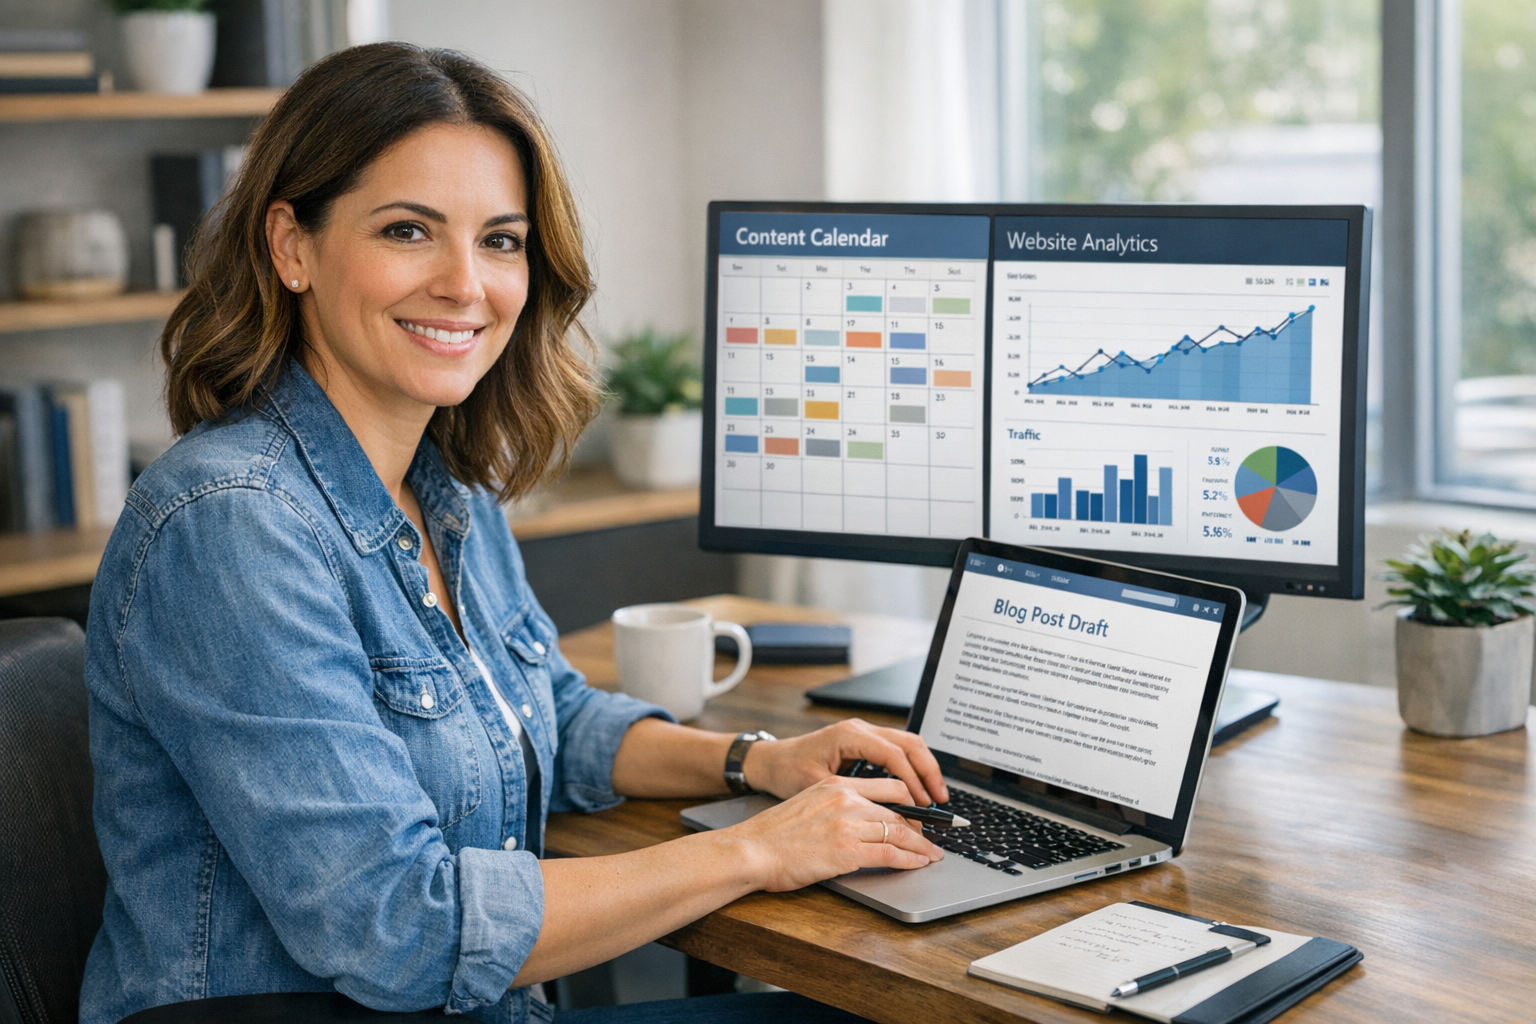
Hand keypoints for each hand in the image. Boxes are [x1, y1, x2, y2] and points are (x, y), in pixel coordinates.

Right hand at [725, 775, 943, 890]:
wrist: (751, 850)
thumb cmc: (772, 835)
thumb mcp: (806, 805)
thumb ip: (834, 807)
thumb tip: (859, 821)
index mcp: (835, 784)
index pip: (887, 786)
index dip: (910, 802)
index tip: (920, 814)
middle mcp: (845, 799)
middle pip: (899, 809)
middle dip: (922, 827)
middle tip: (932, 839)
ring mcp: (847, 824)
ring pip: (900, 831)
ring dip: (921, 846)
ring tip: (931, 855)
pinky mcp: (847, 850)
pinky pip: (890, 853)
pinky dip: (910, 859)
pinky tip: (917, 864)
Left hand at [743, 718, 948, 805]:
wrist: (768, 761)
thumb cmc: (786, 771)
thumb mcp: (816, 785)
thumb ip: (850, 796)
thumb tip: (882, 815)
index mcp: (850, 734)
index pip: (894, 754)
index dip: (913, 780)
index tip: (924, 803)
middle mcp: (860, 728)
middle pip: (910, 743)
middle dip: (929, 771)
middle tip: (940, 799)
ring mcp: (863, 732)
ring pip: (908, 743)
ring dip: (924, 768)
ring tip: (935, 796)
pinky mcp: (864, 742)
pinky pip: (897, 750)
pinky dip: (912, 767)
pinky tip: (917, 788)